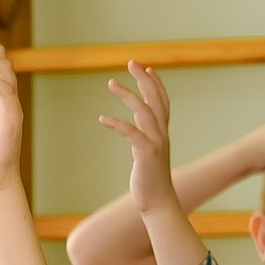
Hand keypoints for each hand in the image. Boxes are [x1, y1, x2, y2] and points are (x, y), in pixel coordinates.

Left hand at [97, 61, 183, 215]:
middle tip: (131, 62)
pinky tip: (103, 118)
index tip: (146, 68)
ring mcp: (156, 143)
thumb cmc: (149, 181)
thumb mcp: (146, 155)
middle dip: (144, 79)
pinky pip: (132, 133)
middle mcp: (161, 134)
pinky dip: (118, 123)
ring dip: (128, 95)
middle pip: (155, 99)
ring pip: (144, 111)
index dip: (155, 84)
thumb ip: (142, 141)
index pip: (161, 102)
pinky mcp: (147, 153)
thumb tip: (135, 133)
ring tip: (111, 83)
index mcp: (161, 133)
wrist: (158, 202)